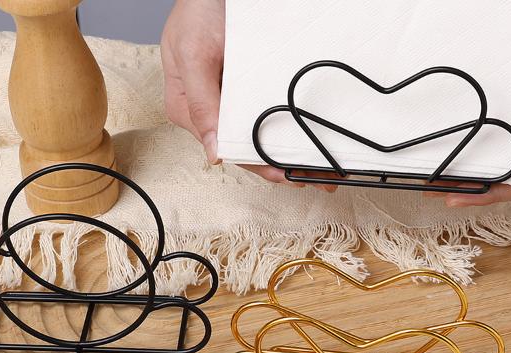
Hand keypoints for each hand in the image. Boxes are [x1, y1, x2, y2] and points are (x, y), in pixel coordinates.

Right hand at [162, 0, 320, 185]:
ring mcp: (231, 99)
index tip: (287, 175)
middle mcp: (211, 111)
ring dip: (289, 150)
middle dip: (280, 164)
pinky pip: (271, 112)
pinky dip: (291, 126)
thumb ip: (200, 104)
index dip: (259, 166)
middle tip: (315, 177)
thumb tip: (213, 153)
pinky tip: (310, 137)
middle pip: (248, 147)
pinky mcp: (247, 87)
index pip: (228, 149)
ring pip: (262, 134)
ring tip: (319, 166)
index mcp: (190, 112)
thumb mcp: (193, 54)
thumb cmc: (197, 9)